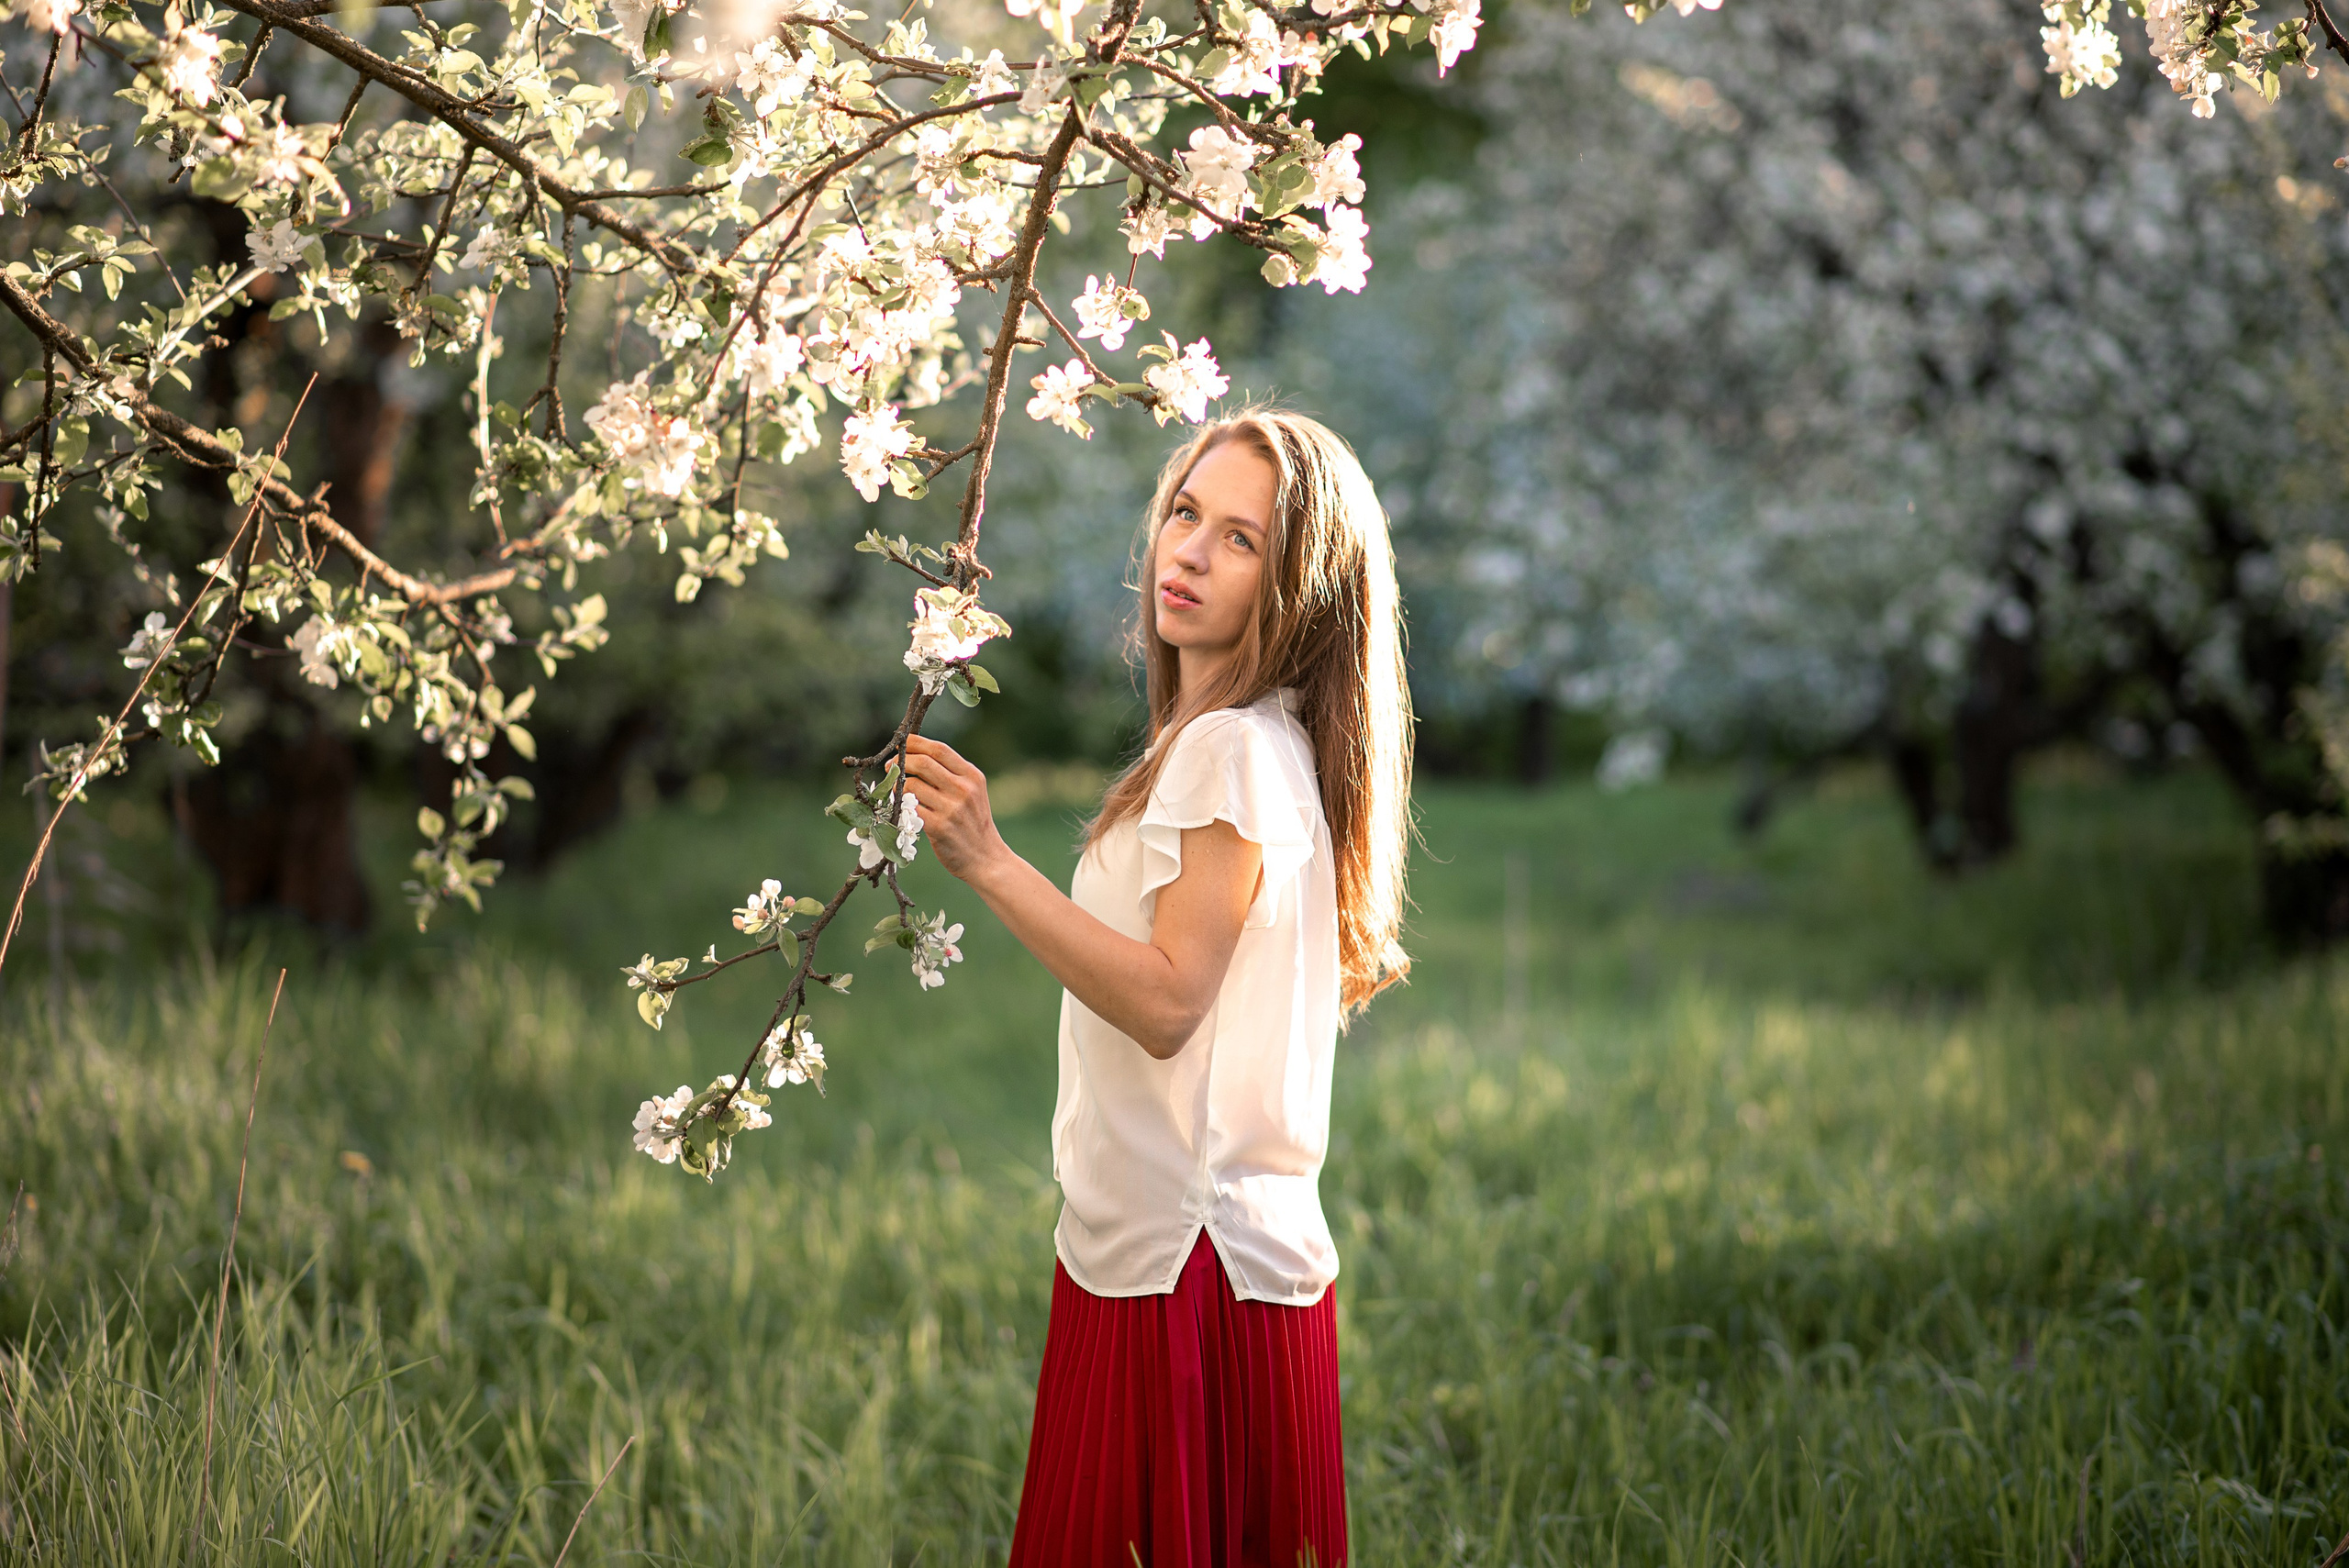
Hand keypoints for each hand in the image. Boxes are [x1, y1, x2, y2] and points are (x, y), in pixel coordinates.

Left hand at [902, 735, 1007, 884]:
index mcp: (972, 776)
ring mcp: (951, 809)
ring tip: (896, 790)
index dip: (915, 743)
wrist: (986, 859)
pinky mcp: (939, 828)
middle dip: (900, 761)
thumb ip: (950, 774)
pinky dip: (900, 805)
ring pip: (911, 785)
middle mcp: (964, 790)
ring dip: (897, 785)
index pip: (939, 749)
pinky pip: (909, 808)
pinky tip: (901, 807)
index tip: (902, 744)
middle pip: (922, 763)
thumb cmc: (974, 823)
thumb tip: (914, 756)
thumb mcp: (973, 792)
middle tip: (890, 767)